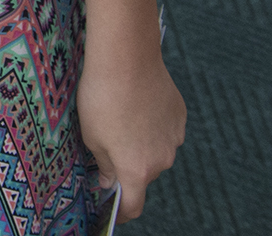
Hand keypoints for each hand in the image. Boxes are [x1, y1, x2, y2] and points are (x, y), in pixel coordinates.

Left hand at [77, 48, 183, 217]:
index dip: (121, 210)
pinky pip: (164, 130)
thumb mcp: (91, 136)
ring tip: (120, 117)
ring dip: (141, 143)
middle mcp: (162, 161)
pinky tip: (136, 105)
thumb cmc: (101, 98)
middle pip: (143, 174)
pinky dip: (152, 125)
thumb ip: (104, 165)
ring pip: (155, 151)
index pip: (133, 204)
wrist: (126, 60)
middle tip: (107, 144)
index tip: (113, 208)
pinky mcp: (180, 117)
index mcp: (137, 170)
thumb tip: (110, 181)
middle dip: (127, 166)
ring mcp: (174, 139)